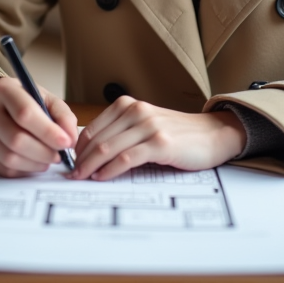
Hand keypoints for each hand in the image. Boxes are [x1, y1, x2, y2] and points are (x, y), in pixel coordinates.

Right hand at [0, 76, 77, 177]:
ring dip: (35, 164)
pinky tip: (34, 162)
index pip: (25, 113)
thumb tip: (70, 139)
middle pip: (16, 139)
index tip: (66, 142)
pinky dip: (24, 170)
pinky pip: (3, 168)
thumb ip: (63, 116)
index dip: (48, 132)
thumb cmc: (25, 102)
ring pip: (9, 157)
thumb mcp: (45, 98)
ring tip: (48, 159)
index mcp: (4, 88)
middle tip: (59, 155)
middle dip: (44, 152)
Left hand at [70, 97, 246, 180]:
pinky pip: (126, 159)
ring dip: (91, 166)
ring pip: (108, 148)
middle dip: (81, 160)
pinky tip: (102, 177)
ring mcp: (149, 126)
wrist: (212, 134)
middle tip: (72, 175)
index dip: (78, 148)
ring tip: (82, 178)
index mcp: (128, 105)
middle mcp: (136, 111)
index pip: (92, 128)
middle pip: (97, 139)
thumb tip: (90, 151)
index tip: (71, 163)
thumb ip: (121, 132)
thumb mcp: (145, 125)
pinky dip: (110, 170)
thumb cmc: (177, 134)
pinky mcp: (160, 143)